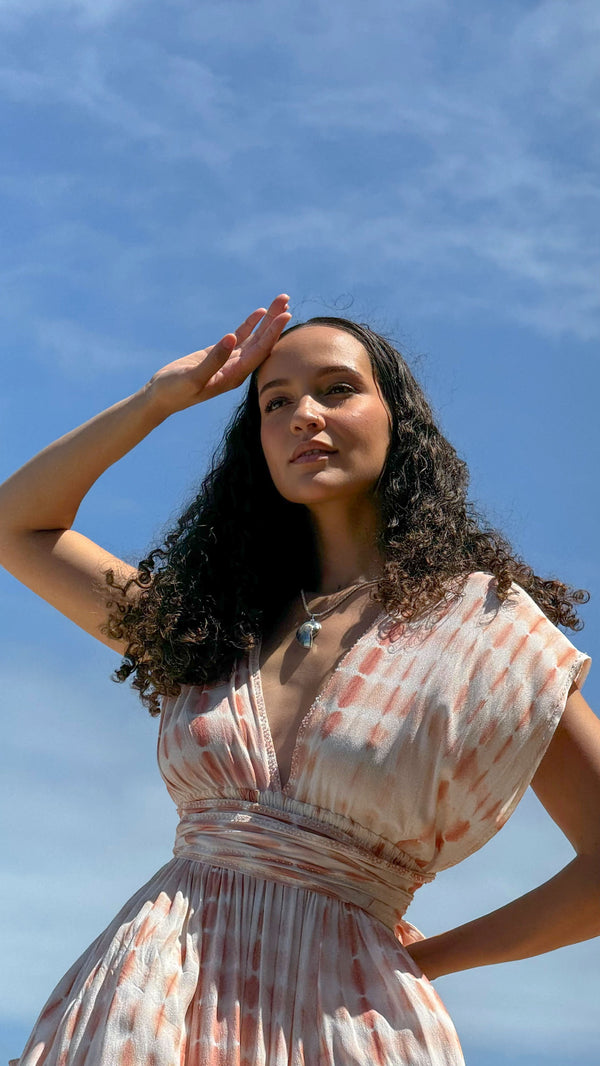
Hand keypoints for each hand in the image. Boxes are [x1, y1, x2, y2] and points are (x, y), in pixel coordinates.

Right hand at [146, 294, 291, 415]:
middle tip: (286, 299)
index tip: (285, 316)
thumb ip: (213, 360)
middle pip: (262, 342)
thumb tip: (231, 338)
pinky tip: (260, 312)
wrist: (161, 398)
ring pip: (254, 338)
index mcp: (234, 376)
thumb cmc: (175, 391)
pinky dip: (250, 325)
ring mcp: (230, 362)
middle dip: (275, 321)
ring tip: (281, 301)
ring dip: (267, 320)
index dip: (273, 333)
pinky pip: (241, 337)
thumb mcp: (193, 377)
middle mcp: (238, 370)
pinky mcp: (221, 355)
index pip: (259, 352)